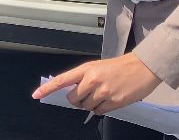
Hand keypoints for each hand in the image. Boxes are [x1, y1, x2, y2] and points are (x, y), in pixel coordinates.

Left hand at [32, 53, 161, 115]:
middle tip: (88, 93)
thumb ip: (83, 78)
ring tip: (103, 93)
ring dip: (91, 104)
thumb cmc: (118, 66)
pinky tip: (109, 99)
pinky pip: (99, 112)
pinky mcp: (114, 102)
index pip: (62, 80)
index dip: (47, 89)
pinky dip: (101, 109)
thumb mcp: (97, 67)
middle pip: (73, 99)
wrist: (142, 67)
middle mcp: (92, 80)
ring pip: (86, 107)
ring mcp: (103, 92)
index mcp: (86, 68)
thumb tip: (71, 92)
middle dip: (78, 99)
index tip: (36, 95)